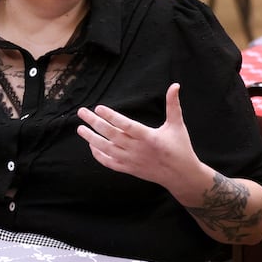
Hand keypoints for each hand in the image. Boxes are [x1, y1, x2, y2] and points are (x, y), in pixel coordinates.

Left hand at [76, 83, 204, 192]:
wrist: (181, 175)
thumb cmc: (180, 147)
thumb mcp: (177, 125)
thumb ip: (173, 105)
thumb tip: (175, 85)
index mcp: (149, 137)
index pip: (126, 125)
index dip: (112, 116)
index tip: (98, 108)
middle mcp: (138, 149)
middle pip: (112, 135)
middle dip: (95, 123)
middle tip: (82, 112)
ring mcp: (132, 160)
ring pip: (107, 149)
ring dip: (91, 138)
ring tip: (80, 128)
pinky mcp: (129, 169)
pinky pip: (110, 163)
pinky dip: (99, 155)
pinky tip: (91, 145)